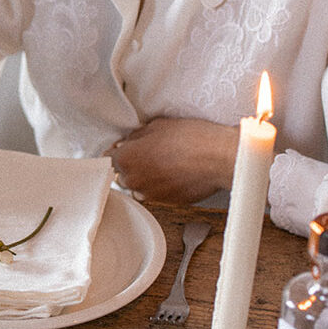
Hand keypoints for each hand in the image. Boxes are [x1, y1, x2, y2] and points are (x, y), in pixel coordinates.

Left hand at [104, 117, 238, 202]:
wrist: (218, 158)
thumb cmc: (191, 138)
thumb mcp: (157, 126)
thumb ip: (136, 136)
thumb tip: (128, 142)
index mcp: (127, 159)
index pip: (109, 159)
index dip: (118, 152)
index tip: (124, 149)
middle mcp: (134, 181)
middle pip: (122, 175)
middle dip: (131, 165)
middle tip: (148, 153)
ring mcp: (150, 194)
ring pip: (139, 186)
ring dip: (145, 178)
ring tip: (164, 164)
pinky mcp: (166, 203)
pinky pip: (156, 194)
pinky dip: (160, 186)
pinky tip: (174, 173)